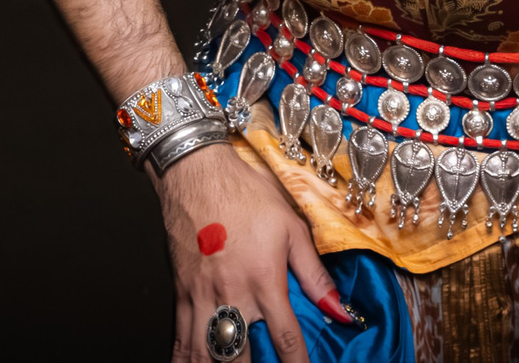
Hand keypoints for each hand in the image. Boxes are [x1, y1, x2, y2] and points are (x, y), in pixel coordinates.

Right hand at [156, 147, 346, 362]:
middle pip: (241, 356)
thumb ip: (314, 274)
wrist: (197, 173)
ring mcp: (203, 296)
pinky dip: (184, 359)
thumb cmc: (245, 194)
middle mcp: (233, 294)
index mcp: (264, 280)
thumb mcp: (291, 228)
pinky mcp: (181, 291)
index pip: (286, 339)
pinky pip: (179, 336)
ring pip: (207, 353)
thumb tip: (338, 308)